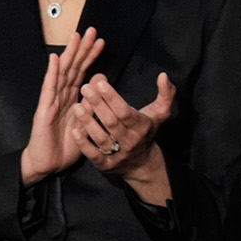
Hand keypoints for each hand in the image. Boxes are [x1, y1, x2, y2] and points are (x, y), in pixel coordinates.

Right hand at [19, 27, 104, 186]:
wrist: (47, 164)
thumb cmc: (64, 147)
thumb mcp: (86, 126)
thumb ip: (92, 108)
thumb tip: (101, 88)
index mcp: (71, 100)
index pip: (83, 73)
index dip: (91, 58)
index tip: (101, 42)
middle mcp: (61, 96)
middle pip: (73, 67)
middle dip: (82, 49)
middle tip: (91, 30)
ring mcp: (51, 101)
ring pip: (62, 73)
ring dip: (69, 54)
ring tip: (76, 36)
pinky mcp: (44, 110)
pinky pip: (48, 89)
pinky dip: (52, 73)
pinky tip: (55, 59)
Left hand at [74, 72, 175, 204]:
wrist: (142, 164)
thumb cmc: (147, 132)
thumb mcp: (161, 113)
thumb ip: (165, 94)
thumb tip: (162, 75)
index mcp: (142, 127)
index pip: (125, 112)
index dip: (112, 98)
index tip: (100, 83)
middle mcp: (130, 142)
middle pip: (111, 122)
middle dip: (97, 104)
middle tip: (85, 88)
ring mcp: (118, 155)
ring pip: (101, 138)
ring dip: (88, 122)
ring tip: (77, 106)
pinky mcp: (106, 165)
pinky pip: (94, 155)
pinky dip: (83, 144)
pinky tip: (75, 131)